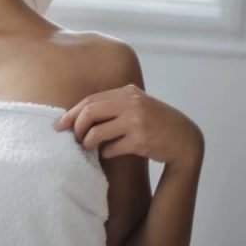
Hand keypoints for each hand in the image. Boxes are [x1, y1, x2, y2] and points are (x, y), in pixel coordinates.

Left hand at [54, 84, 203, 169]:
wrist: (185, 139)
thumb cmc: (155, 122)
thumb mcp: (137, 104)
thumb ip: (114, 104)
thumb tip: (79, 115)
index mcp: (128, 92)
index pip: (90, 100)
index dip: (72, 113)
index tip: (60, 124)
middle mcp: (131, 103)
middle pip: (89, 113)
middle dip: (76, 127)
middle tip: (74, 138)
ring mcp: (136, 122)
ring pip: (96, 132)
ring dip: (87, 142)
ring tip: (87, 146)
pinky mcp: (140, 141)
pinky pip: (111, 148)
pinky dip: (105, 152)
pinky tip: (107, 152)